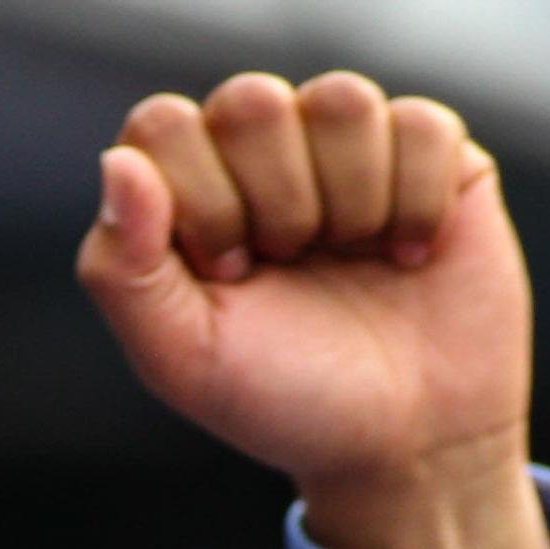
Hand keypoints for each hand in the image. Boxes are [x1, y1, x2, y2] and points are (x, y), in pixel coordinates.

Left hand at [76, 71, 549, 548]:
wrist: (407, 446)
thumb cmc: (285, 401)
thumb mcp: (181, 358)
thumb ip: (122, 268)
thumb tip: (119, 164)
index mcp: (190, 185)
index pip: (166, 125)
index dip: (201, 201)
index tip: (231, 275)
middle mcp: (264, 150)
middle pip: (252, 102)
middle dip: (278, 205)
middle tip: (294, 267)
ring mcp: (348, 144)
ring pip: (342, 101)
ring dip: (351, 203)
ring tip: (356, 261)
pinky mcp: (430, 152)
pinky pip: (421, 126)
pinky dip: (416, 203)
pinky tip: (410, 256)